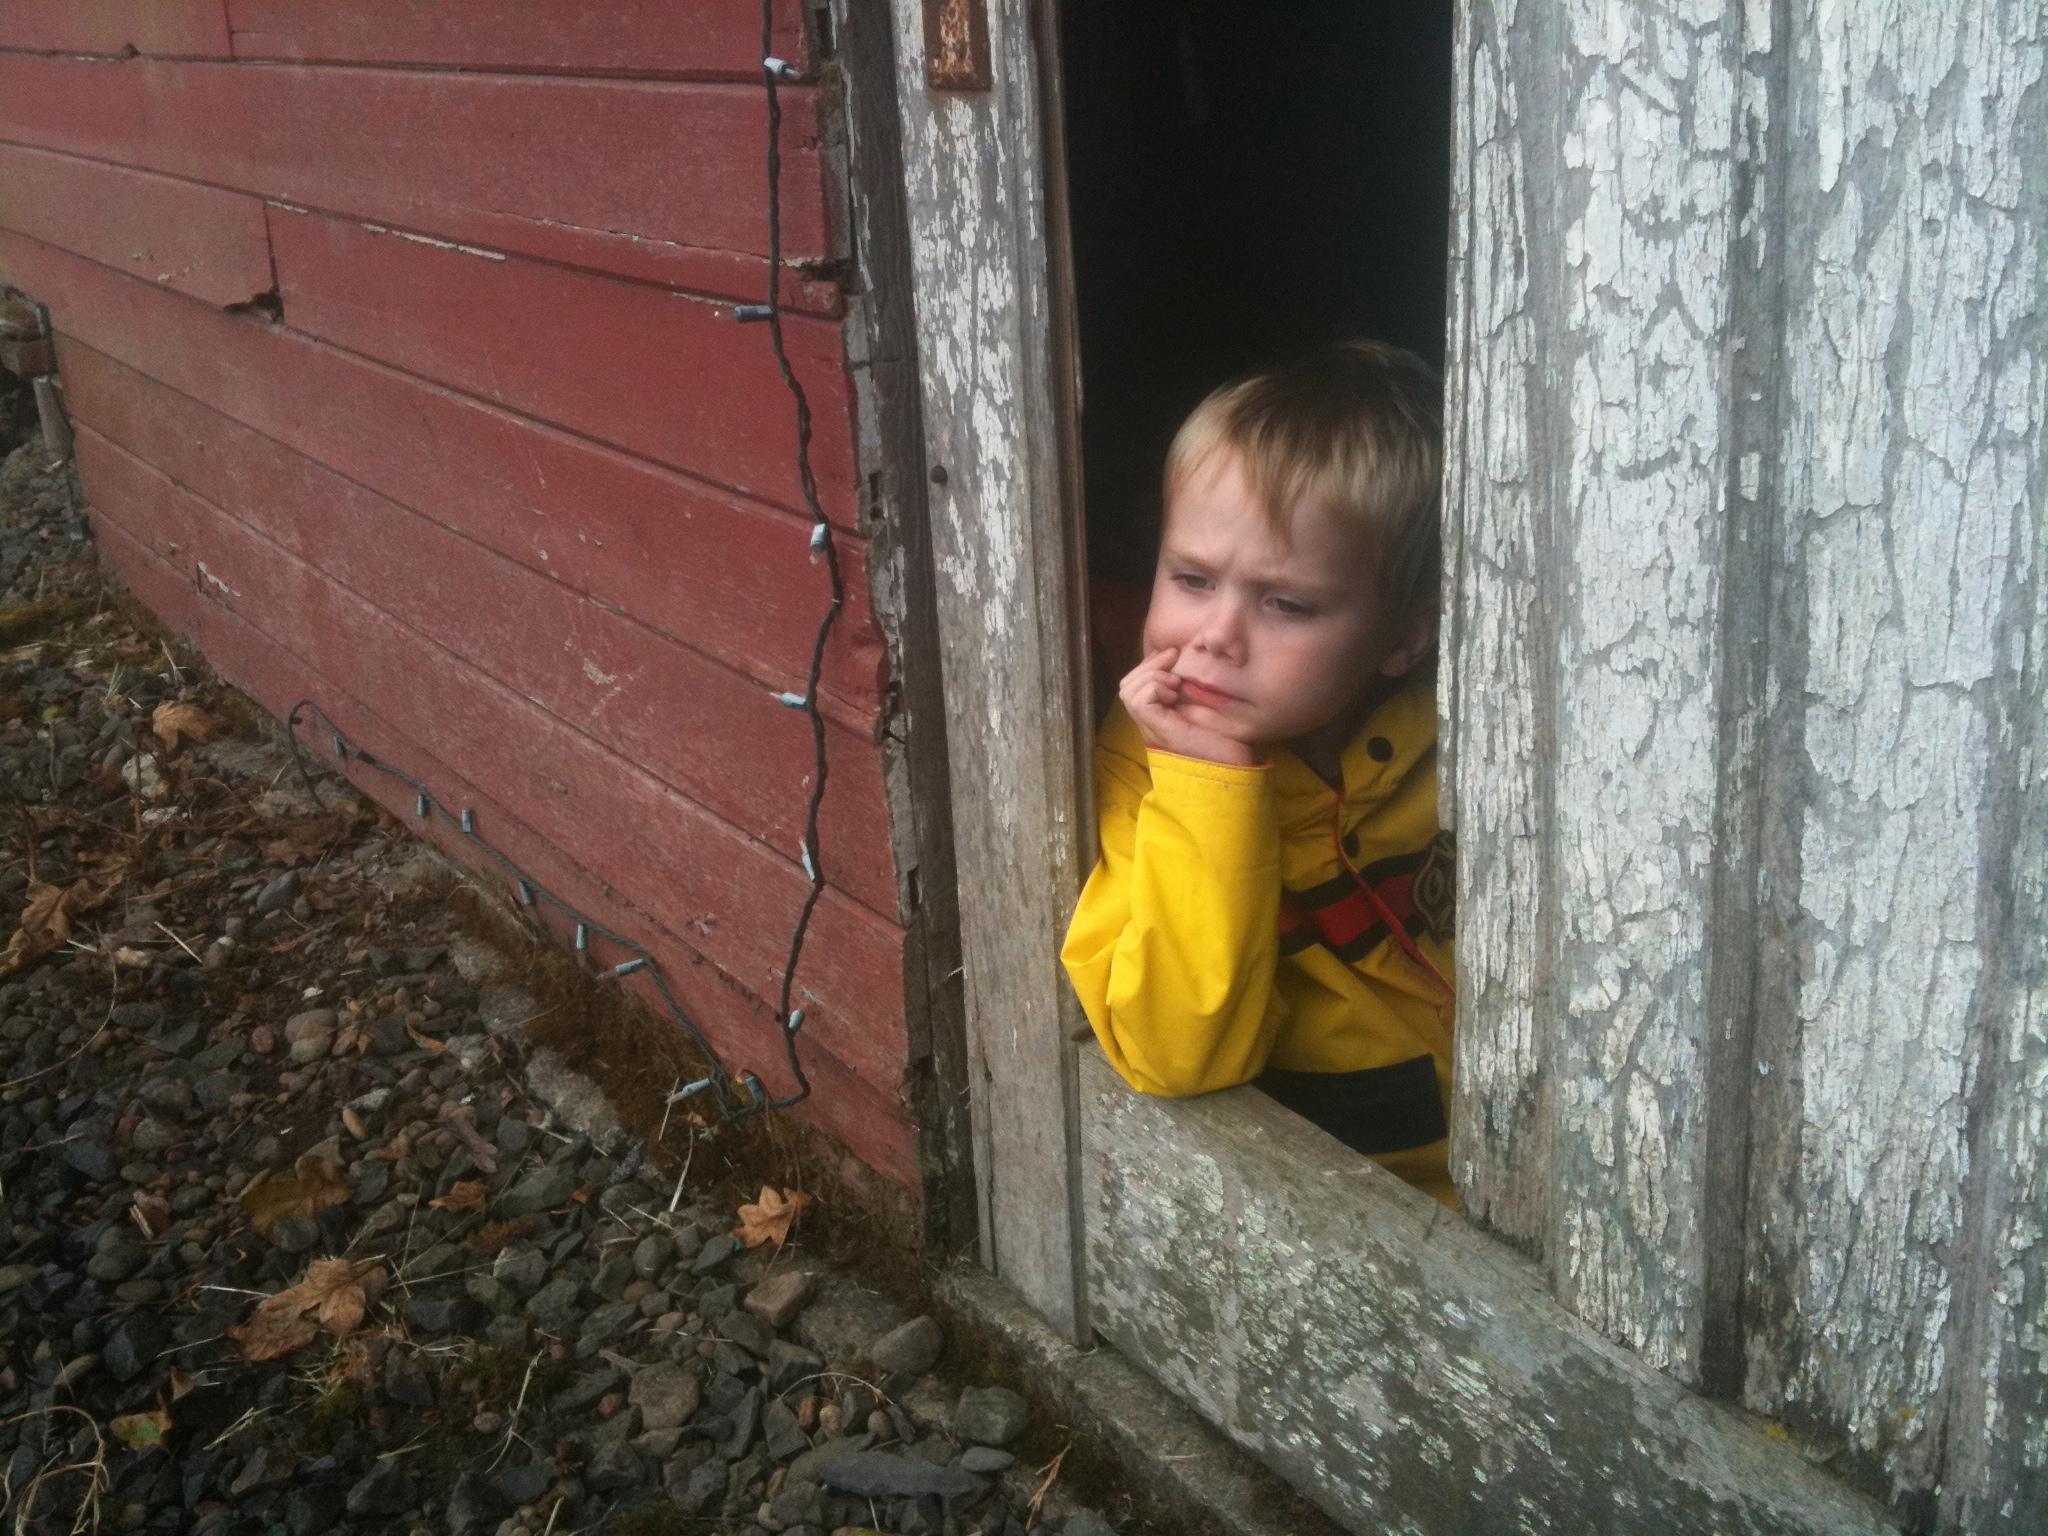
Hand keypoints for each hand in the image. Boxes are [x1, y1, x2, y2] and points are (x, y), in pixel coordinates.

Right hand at [1118, 647, 1256, 765]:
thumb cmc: (1226, 741)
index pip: (1134, 685)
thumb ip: (1188, 690)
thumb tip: (1180, 660)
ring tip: (1175, 683)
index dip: (1148, 665)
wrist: (1234, 766)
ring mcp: (1152, 729)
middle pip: (1126, 686)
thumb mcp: (1204, 707)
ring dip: (1152, 677)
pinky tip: (1176, 694)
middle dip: (1148, 666)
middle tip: (1173, 662)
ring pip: (1128, 691)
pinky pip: (1140, 700)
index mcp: (1158, 719)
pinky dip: (1155, 688)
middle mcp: (1149, 725)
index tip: (1172, 655)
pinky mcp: (1159, 731)